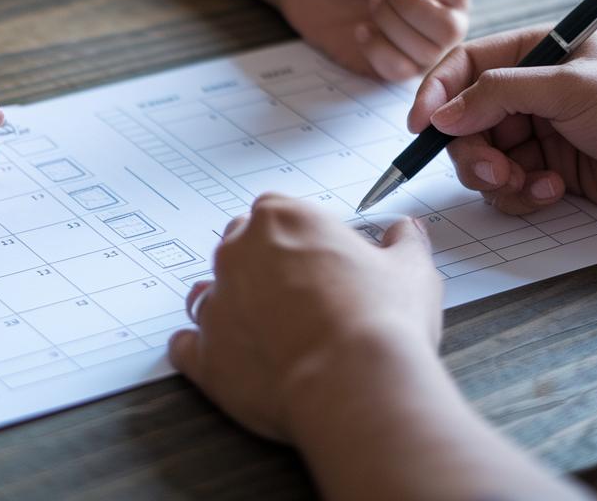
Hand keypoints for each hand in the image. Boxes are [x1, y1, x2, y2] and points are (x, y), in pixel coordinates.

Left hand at [168, 194, 440, 441]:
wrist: (354, 384)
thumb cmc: (381, 322)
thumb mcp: (410, 271)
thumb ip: (403, 244)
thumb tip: (406, 232)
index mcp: (282, 218)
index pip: (275, 212)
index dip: (298, 237)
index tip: (320, 260)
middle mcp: (237, 253)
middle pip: (237, 248)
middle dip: (262, 267)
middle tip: (300, 298)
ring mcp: (214, 304)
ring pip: (208, 294)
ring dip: (230, 306)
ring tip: (268, 333)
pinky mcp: (204, 355)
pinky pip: (186, 346)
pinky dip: (201, 351)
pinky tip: (230, 359)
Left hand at [276, 0, 515, 80]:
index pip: (462, 4)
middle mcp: (439, 22)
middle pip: (448, 34)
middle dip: (407, 8)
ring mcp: (414, 48)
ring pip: (423, 55)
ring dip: (388, 24)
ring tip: (370, 1)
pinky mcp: (387, 68)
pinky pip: (397, 72)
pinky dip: (376, 48)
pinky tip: (361, 30)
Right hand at [406, 27, 596, 224]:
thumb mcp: (567, 88)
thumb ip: (498, 94)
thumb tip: (442, 113)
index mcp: (535, 52)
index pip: (464, 66)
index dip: (436, 94)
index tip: (421, 127)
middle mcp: (530, 92)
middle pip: (464, 121)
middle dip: (472, 151)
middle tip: (495, 172)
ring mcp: (537, 134)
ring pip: (481, 159)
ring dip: (498, 178)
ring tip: (532, 184)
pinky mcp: (547, 172)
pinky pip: (507, 188)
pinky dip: (523, 195)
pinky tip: (557, 191)